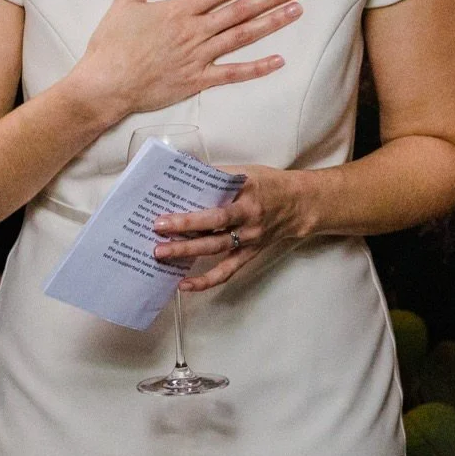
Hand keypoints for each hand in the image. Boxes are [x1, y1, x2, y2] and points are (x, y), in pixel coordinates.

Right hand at [72, 0, 302, 123]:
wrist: (105, 84)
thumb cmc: (112, 44)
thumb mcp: (126, 2)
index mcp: (180, 10)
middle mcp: (195, 31)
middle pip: (240, 10)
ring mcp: (199, 57)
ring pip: (242, 37)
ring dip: (271, 24)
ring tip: (295, 12)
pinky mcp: (197, 81)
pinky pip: (233, 74)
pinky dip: (257, 68)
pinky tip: (278, 61)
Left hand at [149, 165, 305, 291]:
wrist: (298, 204)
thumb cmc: (268, 184)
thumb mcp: (246, 172)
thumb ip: (217, 175)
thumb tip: (184, 170)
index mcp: (247, 196)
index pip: (216, 209)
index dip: (190, 216)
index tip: (163, 218)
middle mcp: (248, 220)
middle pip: (213, 230)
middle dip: (183, 233)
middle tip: (156, 235)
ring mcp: (249, 239)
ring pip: (215, 250)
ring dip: (187, 253)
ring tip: (161, 255)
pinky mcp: (249, 254)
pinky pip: (227, 271)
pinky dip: (206, 281)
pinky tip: (184, 285)